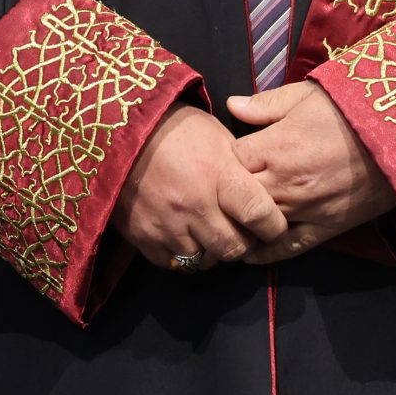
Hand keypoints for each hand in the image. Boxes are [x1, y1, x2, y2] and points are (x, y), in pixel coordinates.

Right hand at [114, 103, 288, 269]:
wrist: (121, 134)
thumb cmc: (177, 130)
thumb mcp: (219, 137)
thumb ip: (242, 169)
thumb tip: (263, 194)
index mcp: (219, 175)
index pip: (259, 214)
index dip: (273, 226)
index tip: (274, 225)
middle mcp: (195, 205)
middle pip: (234, 248)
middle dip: (243, 243)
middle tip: (241, 232)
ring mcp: (168, 225)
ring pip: (205, 261)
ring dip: (212, 251)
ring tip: (210, 233)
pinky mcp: (143, 238)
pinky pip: (174, 264)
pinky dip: (184, 255)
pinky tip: (186, 237)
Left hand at [226, 82, 395, 262]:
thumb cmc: (354, 108)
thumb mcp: (308, 94)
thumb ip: (266, 104)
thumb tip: (231, 106)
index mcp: (276, 147)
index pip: (230, 159)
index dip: (226, 157)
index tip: (230, 154)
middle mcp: (284, 182)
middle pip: (236, 197)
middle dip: (228, 192)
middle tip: (226, 188)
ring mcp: (305, 208)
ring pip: (257, 224)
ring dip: (243, 222)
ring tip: (231, 220)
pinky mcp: (326, 227)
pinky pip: (288, 247)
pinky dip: (266, 253)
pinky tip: (251, 252)